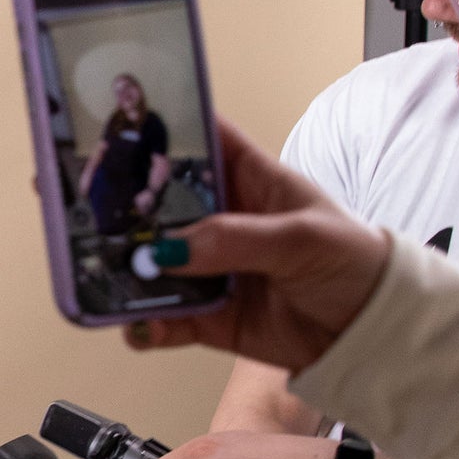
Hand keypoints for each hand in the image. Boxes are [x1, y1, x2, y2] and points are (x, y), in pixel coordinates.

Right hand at [125, 123, 390, 370]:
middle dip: (124, 207)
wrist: (375, 333)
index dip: (160, 129)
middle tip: (84, 209)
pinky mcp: (211, 316)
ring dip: (128, 270)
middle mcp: (224, 221)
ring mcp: (213, 269)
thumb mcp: (301, 238)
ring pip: (155, 263)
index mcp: (251, 181)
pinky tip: (139, 325)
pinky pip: (167, 317)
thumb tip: (170, 248)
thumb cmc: (356, 264)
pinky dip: (147, 323)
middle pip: (160, 205)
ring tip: (104, 275)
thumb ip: (234, 239)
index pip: (200, 141)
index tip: (115, 125)